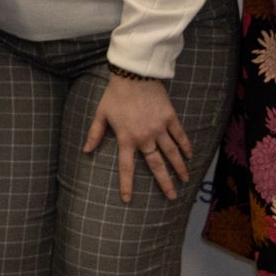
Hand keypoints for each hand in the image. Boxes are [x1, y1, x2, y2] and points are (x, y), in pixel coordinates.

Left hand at [83, 73, 192, 202]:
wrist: (134, 75)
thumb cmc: (114, 95)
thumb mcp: (100, 114)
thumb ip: (94, 134)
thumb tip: (85, 150)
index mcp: (126, 138)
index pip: (126, 167)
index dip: (126, 184)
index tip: (128, 199)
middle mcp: (144, 137)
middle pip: (156, 165)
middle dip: (164, 183)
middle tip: (172, 196)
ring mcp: (159, 128)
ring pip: (171, 153)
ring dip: (179, 168)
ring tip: (185, 180)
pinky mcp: (170, 118)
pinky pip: (180, 136)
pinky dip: (186, 146)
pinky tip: (190, 156)